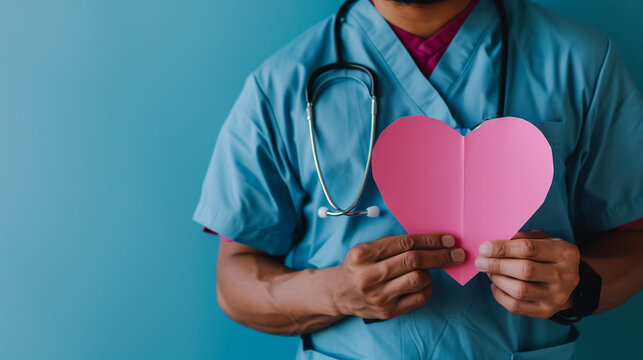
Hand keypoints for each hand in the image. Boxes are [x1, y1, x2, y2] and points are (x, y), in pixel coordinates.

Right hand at [333, 233, 464, 319]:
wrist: (339, 293)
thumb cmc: (358, 266)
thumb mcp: (367, 249)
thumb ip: (393, 244)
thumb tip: (430, 240)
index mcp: (363, 254)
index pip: (405, 243)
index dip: (431, 240)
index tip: (449, 239)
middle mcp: (369, 275)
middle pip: (414, 260)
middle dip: (440, 256)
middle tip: (457, 253)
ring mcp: (378, 295)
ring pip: (418, 279)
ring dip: (429, 273)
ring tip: (426, 270)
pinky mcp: (387, 311)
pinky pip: (419, 298)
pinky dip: (427, 288)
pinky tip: (423, 283)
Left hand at [474, 230, 580, 317]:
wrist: (568, 282)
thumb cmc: (548, 255)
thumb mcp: (542, 239)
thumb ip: (522, 238)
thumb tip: (495, 244)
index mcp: (564, 253)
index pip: (529, 249)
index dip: (503, 248)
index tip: (484, 248)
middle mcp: (565, 276)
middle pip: (525, 271)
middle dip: (497, 265)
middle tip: (480, 261)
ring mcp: (556, 296)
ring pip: (519, 290)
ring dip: (497, 279)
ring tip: (488, 271)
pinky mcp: (546, 311)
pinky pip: (516, 306)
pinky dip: (500, 294)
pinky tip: (495, 284)